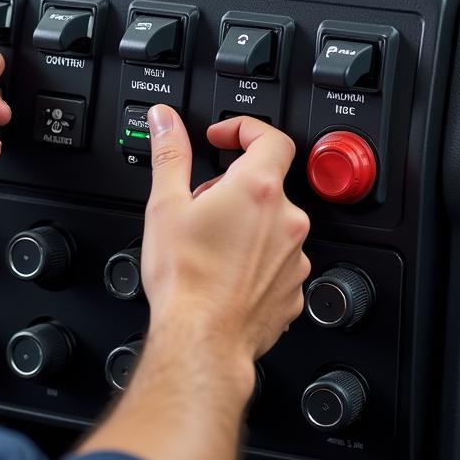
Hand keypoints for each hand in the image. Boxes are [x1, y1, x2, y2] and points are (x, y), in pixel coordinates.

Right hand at [77, 106, 309, 459]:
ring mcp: (294, 256)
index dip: (244, 129)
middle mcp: (286, 219)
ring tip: (209, 241)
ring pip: (272, 223)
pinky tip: (225, 269)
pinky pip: (277, 259)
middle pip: (267, 182)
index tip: (221, 138)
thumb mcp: (166, 203)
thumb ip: (170, 151)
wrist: (202, 341)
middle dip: (233, 184)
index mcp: (257, 189)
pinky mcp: (294, 289)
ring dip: (246, 222)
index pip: (270, 137)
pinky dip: (255, 257)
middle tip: (201, 201)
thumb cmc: (185, 278)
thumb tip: (165, 118)